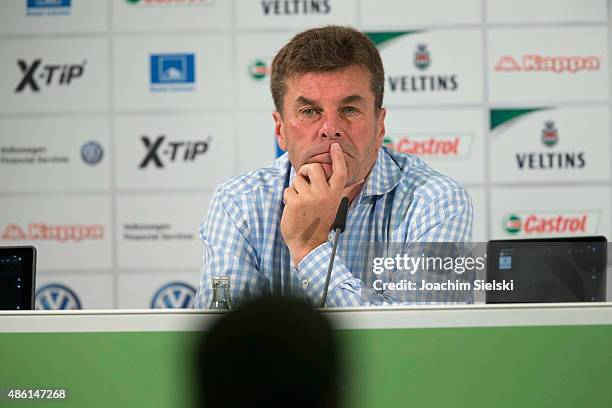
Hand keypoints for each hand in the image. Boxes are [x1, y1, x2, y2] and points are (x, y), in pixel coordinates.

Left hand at [281, 143, 362, 264]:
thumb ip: (343, 192)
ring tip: (299, 203)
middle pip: (314, 168)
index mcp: (335, 195)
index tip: (334, 146)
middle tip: (303, 180)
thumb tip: (361, 180)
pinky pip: (288, 190)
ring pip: (297, 180)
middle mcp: (324, 195)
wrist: (308, 244)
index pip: (340, 172)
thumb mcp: (334, 207)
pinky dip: (287, 198)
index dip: (338, 158)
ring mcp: (309, 198)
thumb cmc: (320, 225)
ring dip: (295, 189)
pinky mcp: (296, 202)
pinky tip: (293, 209)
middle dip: (305, 171)